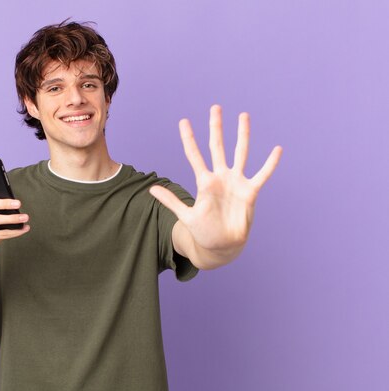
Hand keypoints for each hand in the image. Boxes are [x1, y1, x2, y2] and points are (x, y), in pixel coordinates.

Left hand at [149, 105, 281, 263]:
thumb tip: (150, 189)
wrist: (222, 245)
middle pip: (217, 146)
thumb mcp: (185, 216)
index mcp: (204, 182)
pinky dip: (270, 163)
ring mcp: (236, 182)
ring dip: (242, 135)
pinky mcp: (250, 191)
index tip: (183, 121)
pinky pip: (262, 174)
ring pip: (240, 152)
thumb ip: (171, 201)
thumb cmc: (203, 231)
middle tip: (215, 107)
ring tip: (243, 116)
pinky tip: (277, 149)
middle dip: (216, 127)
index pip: (194, 155)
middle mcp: (220, 177)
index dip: (189, 139)